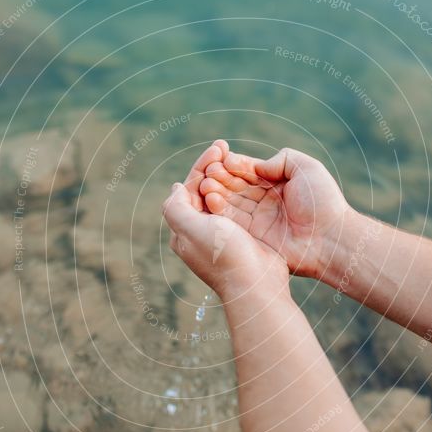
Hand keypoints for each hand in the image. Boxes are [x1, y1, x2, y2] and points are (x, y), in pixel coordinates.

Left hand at [162, 142, 289, 301]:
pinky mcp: (244, 238)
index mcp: (184, 229)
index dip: (201, 165)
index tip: (218, 147)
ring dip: (228, 176)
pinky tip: (253, 180)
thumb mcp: (190, 229)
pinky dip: (243, 191)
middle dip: (213, 167)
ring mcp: (223, 235)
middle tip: (226, 146)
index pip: (188, 189)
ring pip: (223, 197)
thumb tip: (176, 188)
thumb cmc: (223, 256)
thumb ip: (175, 207)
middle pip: (204, 190)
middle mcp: (200, 232)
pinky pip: (240, 207)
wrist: (256, 285)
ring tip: (238, 159)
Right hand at [198, 147, 350, 278]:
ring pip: (230, 202)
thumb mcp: (307, 168)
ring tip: (206, 184)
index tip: (220, 155)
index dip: (234, 163)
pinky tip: (210, 199)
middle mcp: (265, 201)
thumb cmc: (323, 202)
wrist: (331, 238)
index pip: (249, 170)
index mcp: (277, 184)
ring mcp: (258, 219)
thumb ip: (281, 160)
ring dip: (216, 192)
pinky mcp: (253, 236)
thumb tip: (257, 167)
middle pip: (236, 185)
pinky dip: (219, 210)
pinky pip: (232, 220)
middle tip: (209, 171)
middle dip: (220, 177)